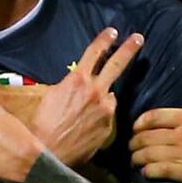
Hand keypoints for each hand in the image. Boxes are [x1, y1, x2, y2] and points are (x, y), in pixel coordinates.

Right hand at [32, 28, 143, 166]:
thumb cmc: (42, 122)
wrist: (48, 151)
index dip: (104, 40)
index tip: (113, 31)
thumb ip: (70, 85)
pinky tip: (84, 129)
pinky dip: (99, 119)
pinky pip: (107, 117)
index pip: (94, 53)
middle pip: (116, 65)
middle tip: (139, 38)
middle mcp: (96, 91)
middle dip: (129, 49)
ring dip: (101, 101)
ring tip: (81, 116)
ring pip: (109, 98)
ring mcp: (105, 109)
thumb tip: (78, 84)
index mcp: (78, 80)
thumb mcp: (50, 95)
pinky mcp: (109, 127)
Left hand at [129, 106, 181, 182]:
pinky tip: (146, 173)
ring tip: (136, 162)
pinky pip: (159, 170)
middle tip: (132, 149)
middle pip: (146, 137)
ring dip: (137, 159)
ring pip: (149, 154)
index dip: (138, 124)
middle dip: (134, 144)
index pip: (153, 117)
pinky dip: (148, 171)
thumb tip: (178, 113)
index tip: (134, 130)